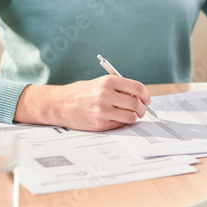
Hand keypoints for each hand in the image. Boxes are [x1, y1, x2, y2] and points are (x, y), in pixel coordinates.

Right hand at [15, 75, 151, 130]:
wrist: (59, 104)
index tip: (147, 100)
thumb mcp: (100, 83)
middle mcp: (106, 95)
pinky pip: (120, 124)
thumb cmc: (82, 92)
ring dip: (135, 117)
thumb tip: (141, 97)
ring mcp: (103, 110)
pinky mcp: (99, 123)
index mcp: (108, 81)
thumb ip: (120, 88)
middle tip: (142, 110)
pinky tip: (117, 119)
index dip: (146, 95)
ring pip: (131, 116)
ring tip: (132, 115)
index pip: (137, 88)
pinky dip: (122, 122)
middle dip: (143, 109)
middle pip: (136, 103)